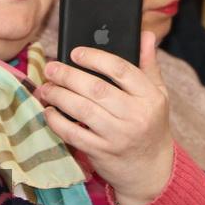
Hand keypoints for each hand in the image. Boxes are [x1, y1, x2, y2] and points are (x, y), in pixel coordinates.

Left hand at [39, 31, 173, 204]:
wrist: (151, 170)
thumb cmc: (152, 125)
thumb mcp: (158, 94)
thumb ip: (148, 64)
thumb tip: (145, 34)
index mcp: (150, 97)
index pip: (121, 70)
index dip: (95, 58)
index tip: (74, 52)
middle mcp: (135, 115)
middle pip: (96, 89)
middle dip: (68, 75)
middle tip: (51, 68)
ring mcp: (117, 136)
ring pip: (82, 110)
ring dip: (59, 96)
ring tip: (46, 87)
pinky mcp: (101, 153)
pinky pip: (73, 134)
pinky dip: (57, 121)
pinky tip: (48, 111)